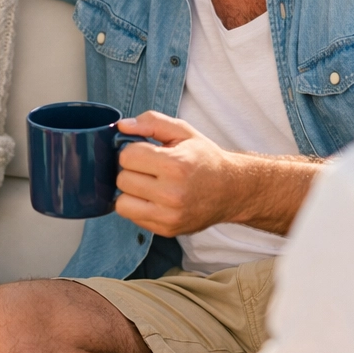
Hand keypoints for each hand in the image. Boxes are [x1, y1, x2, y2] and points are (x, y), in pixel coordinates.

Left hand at [114, 113, 245, 236]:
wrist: (232, 190)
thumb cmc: (204, 158)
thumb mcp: (183, 131)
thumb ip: (151, 122)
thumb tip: (121, 126)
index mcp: (176, 165)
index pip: (127, 157)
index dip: (133, 151)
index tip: (147, 152)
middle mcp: (172, 194)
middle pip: (122, 180)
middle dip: (131, 171)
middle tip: (149, 169)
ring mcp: (170, 216)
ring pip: (121, 203)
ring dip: (130, 192)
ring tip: (148, 184)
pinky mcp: (167, 230)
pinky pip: (132, 218)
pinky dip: (137, 207)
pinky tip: (154, 199)